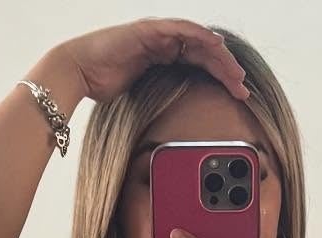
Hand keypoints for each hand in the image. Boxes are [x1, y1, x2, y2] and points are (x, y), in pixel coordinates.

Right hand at [58, 18, 248, 105]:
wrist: (79, 72)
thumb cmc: (103, 85)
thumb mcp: (141, 96)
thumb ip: (160, 100)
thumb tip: (175, 124)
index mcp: (163, 56)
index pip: (199, 63)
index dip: (220, 76)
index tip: (237, 93)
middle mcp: (164, 42)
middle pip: (204, 52)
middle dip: (226, 69)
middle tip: (243, 87)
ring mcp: (158, 34)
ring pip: (198, 40)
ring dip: (219, 56)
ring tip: (235, 73)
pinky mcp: (150, 30)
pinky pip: (182, 30)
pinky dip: (200, 36)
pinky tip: (216, 45)